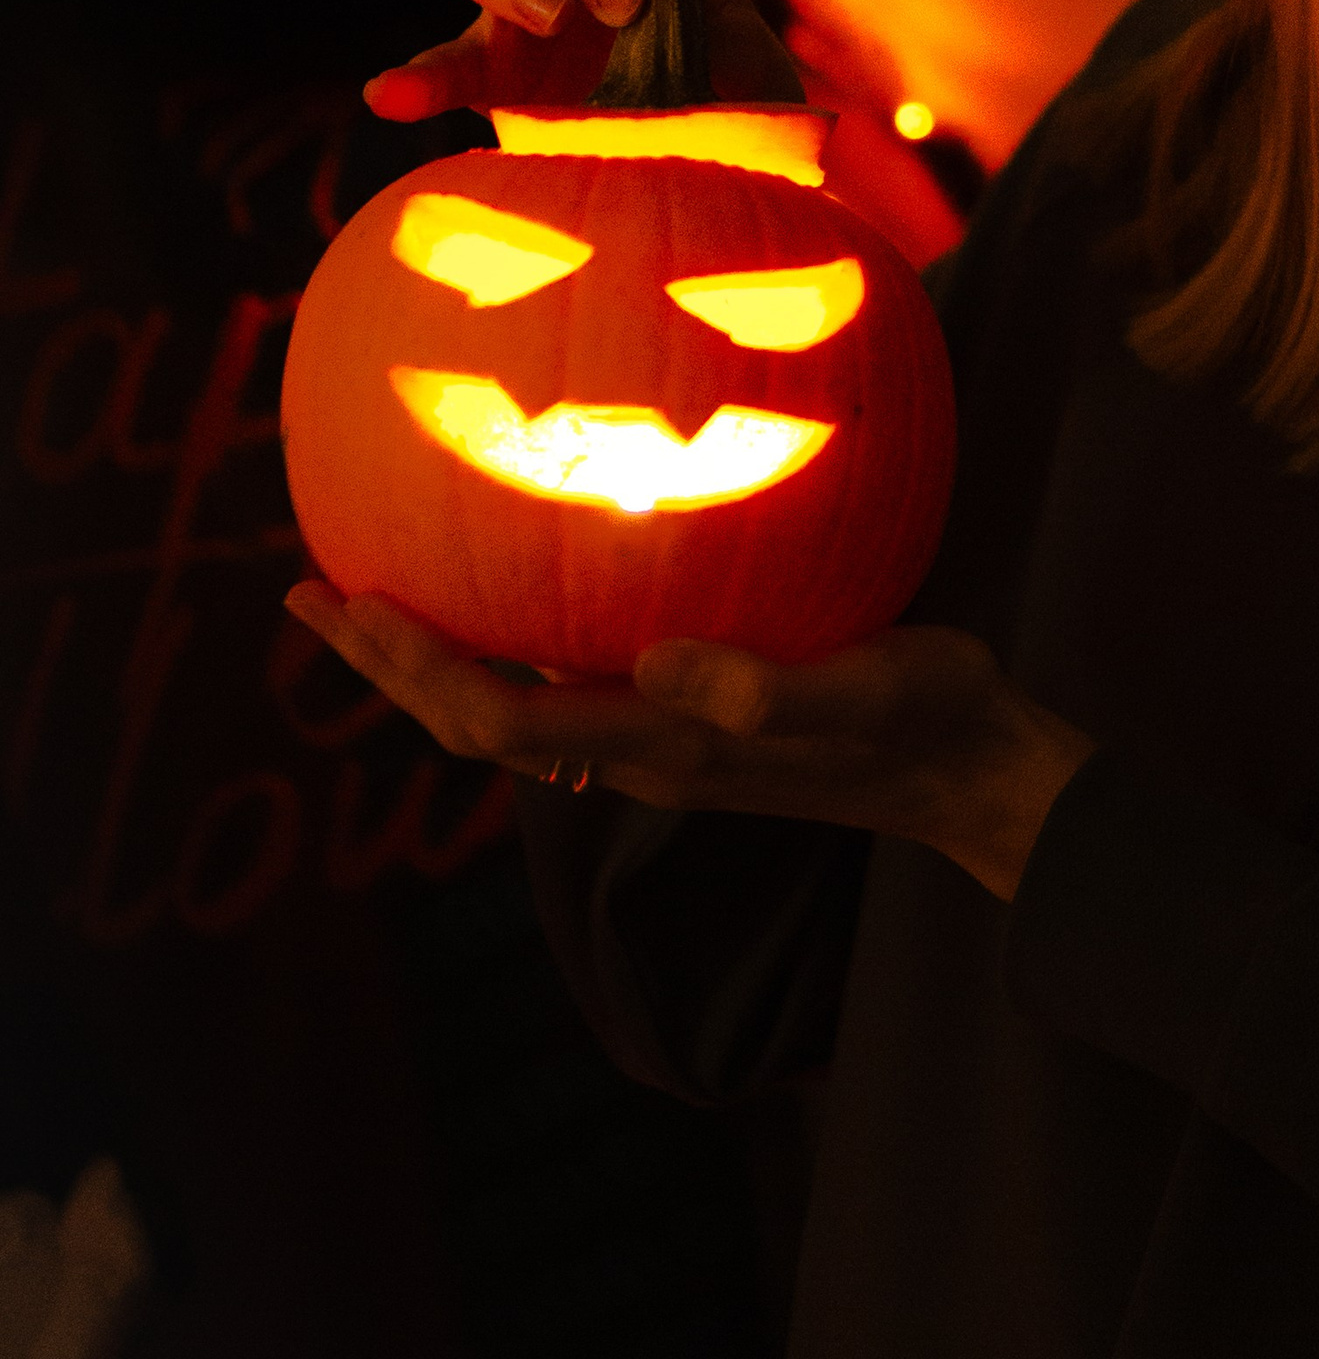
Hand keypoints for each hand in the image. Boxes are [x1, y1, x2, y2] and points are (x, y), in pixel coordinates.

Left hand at [281, 584, 1093, 901]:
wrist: (970, 770)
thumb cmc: (926, 716)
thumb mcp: (868, 689)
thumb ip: (770, 688)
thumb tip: (661, 665)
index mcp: (662, 745)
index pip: (498, 714)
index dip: (416, 665)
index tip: (354, 597)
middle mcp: (639, 751)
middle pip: (474, 719)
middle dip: (386, 662)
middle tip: (308, 588)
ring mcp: (659, 741)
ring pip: (510, 705)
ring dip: (431, 656)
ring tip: (372, 591)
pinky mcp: (687, 720)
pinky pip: (563, 684)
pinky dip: (505, 643)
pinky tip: (511, 588)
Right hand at [366, 0, 806, 123]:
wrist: (706, 166)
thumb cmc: (737, 98)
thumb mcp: (752, 69)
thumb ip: (739, 41)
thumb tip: (716, 8)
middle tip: (621, 7)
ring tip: (551, 22)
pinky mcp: (482, 67)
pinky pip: (437, 62)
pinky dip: (413, 78)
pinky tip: (391, 98)